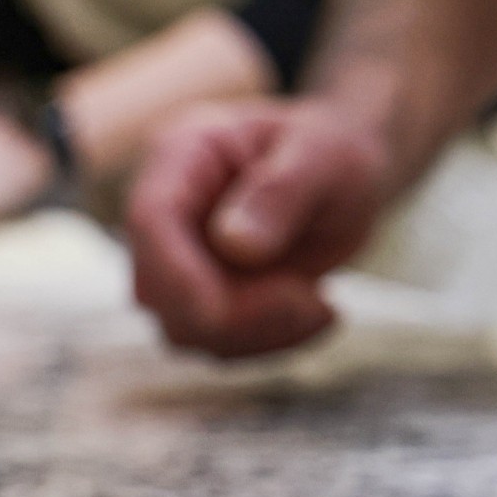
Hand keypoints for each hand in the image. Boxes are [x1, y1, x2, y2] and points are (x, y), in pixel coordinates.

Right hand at [125, 98, 391, 357]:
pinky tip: (318, 314)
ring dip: (259, 333)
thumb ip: (282, 192)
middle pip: (158, 289)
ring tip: (323, 307)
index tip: (222, 314)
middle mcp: (169, 212)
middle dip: (234, 314)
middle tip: (314, 303)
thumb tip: (235, 246)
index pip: (152, 220)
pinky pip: (220, 342)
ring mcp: (181, 259)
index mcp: (184, 156)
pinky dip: (271, 341)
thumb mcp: (326, 158)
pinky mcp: (205, 296)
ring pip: (186, 328)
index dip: (177, 275)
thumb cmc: (332, 153)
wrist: (344, 176)